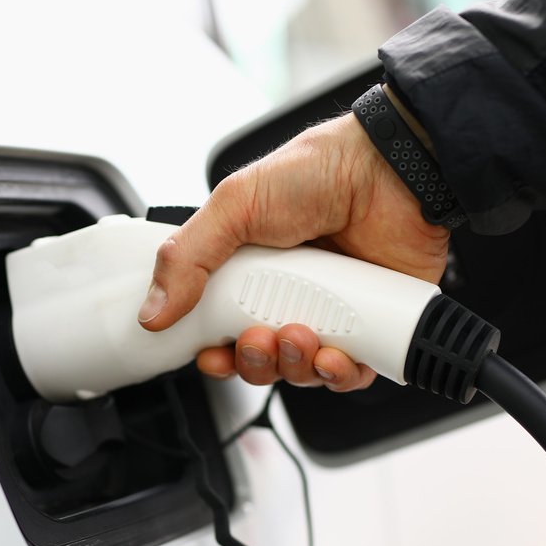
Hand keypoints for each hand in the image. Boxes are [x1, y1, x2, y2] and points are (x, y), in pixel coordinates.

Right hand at [137, 110, 449, 390]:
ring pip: (303, 371)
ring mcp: (333, 312)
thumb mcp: (235, 206)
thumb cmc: (319, 172)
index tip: (210, 356)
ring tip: (298, 336)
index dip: (216, 353)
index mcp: (252, 271)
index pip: (223, 330)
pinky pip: (350, 374)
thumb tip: (153, 312)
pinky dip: (337, 376)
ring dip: (293, 367)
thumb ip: (188, 258)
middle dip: (254, 363)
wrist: (393, 169)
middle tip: (257, 339)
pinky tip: (333, 356)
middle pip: (261, 360)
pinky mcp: (373, 326)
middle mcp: (292, 295)